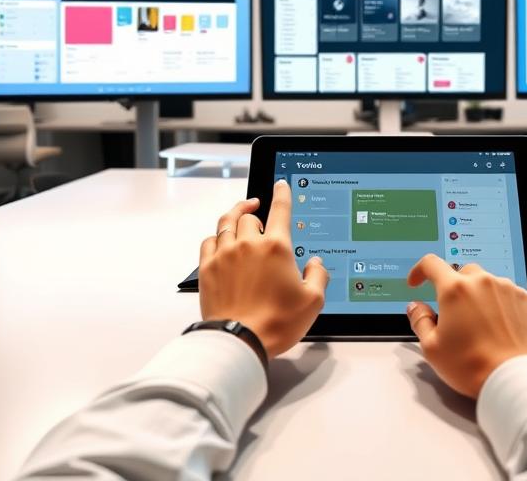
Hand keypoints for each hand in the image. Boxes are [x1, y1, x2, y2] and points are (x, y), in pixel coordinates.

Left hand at [198, 180, 328, 357]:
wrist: (240, 340)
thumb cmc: (276, 322)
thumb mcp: (313, 301)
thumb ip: (319, 276)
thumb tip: (316, 264)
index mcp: (276, 247)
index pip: (280, 210)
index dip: (282, 194)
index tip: (280, 185)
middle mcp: (248, 245)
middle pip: (248, 215)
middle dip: (254, 212)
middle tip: (258, 214)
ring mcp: (225, 255)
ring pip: (225, 223)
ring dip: (234, 216)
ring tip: (239, 214)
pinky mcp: (207, 269)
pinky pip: (208, 241)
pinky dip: (216, 236)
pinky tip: (220, 240)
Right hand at [406, 255, 526, 397]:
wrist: (516, 380)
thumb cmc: (473, 366)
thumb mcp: (432, 348)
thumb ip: (420, 321)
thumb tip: (416, 308)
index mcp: (455, 290)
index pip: (431, 264)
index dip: (420, 271)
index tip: (418, 281)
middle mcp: (484, 282)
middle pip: (464, 273)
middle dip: (456, 288)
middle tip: (455, 314)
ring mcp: (510, 290)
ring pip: (490, 284)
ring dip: (482, 298)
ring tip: (482, 328)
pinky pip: (513, 297)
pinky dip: (505, 308)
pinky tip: (502, 330)